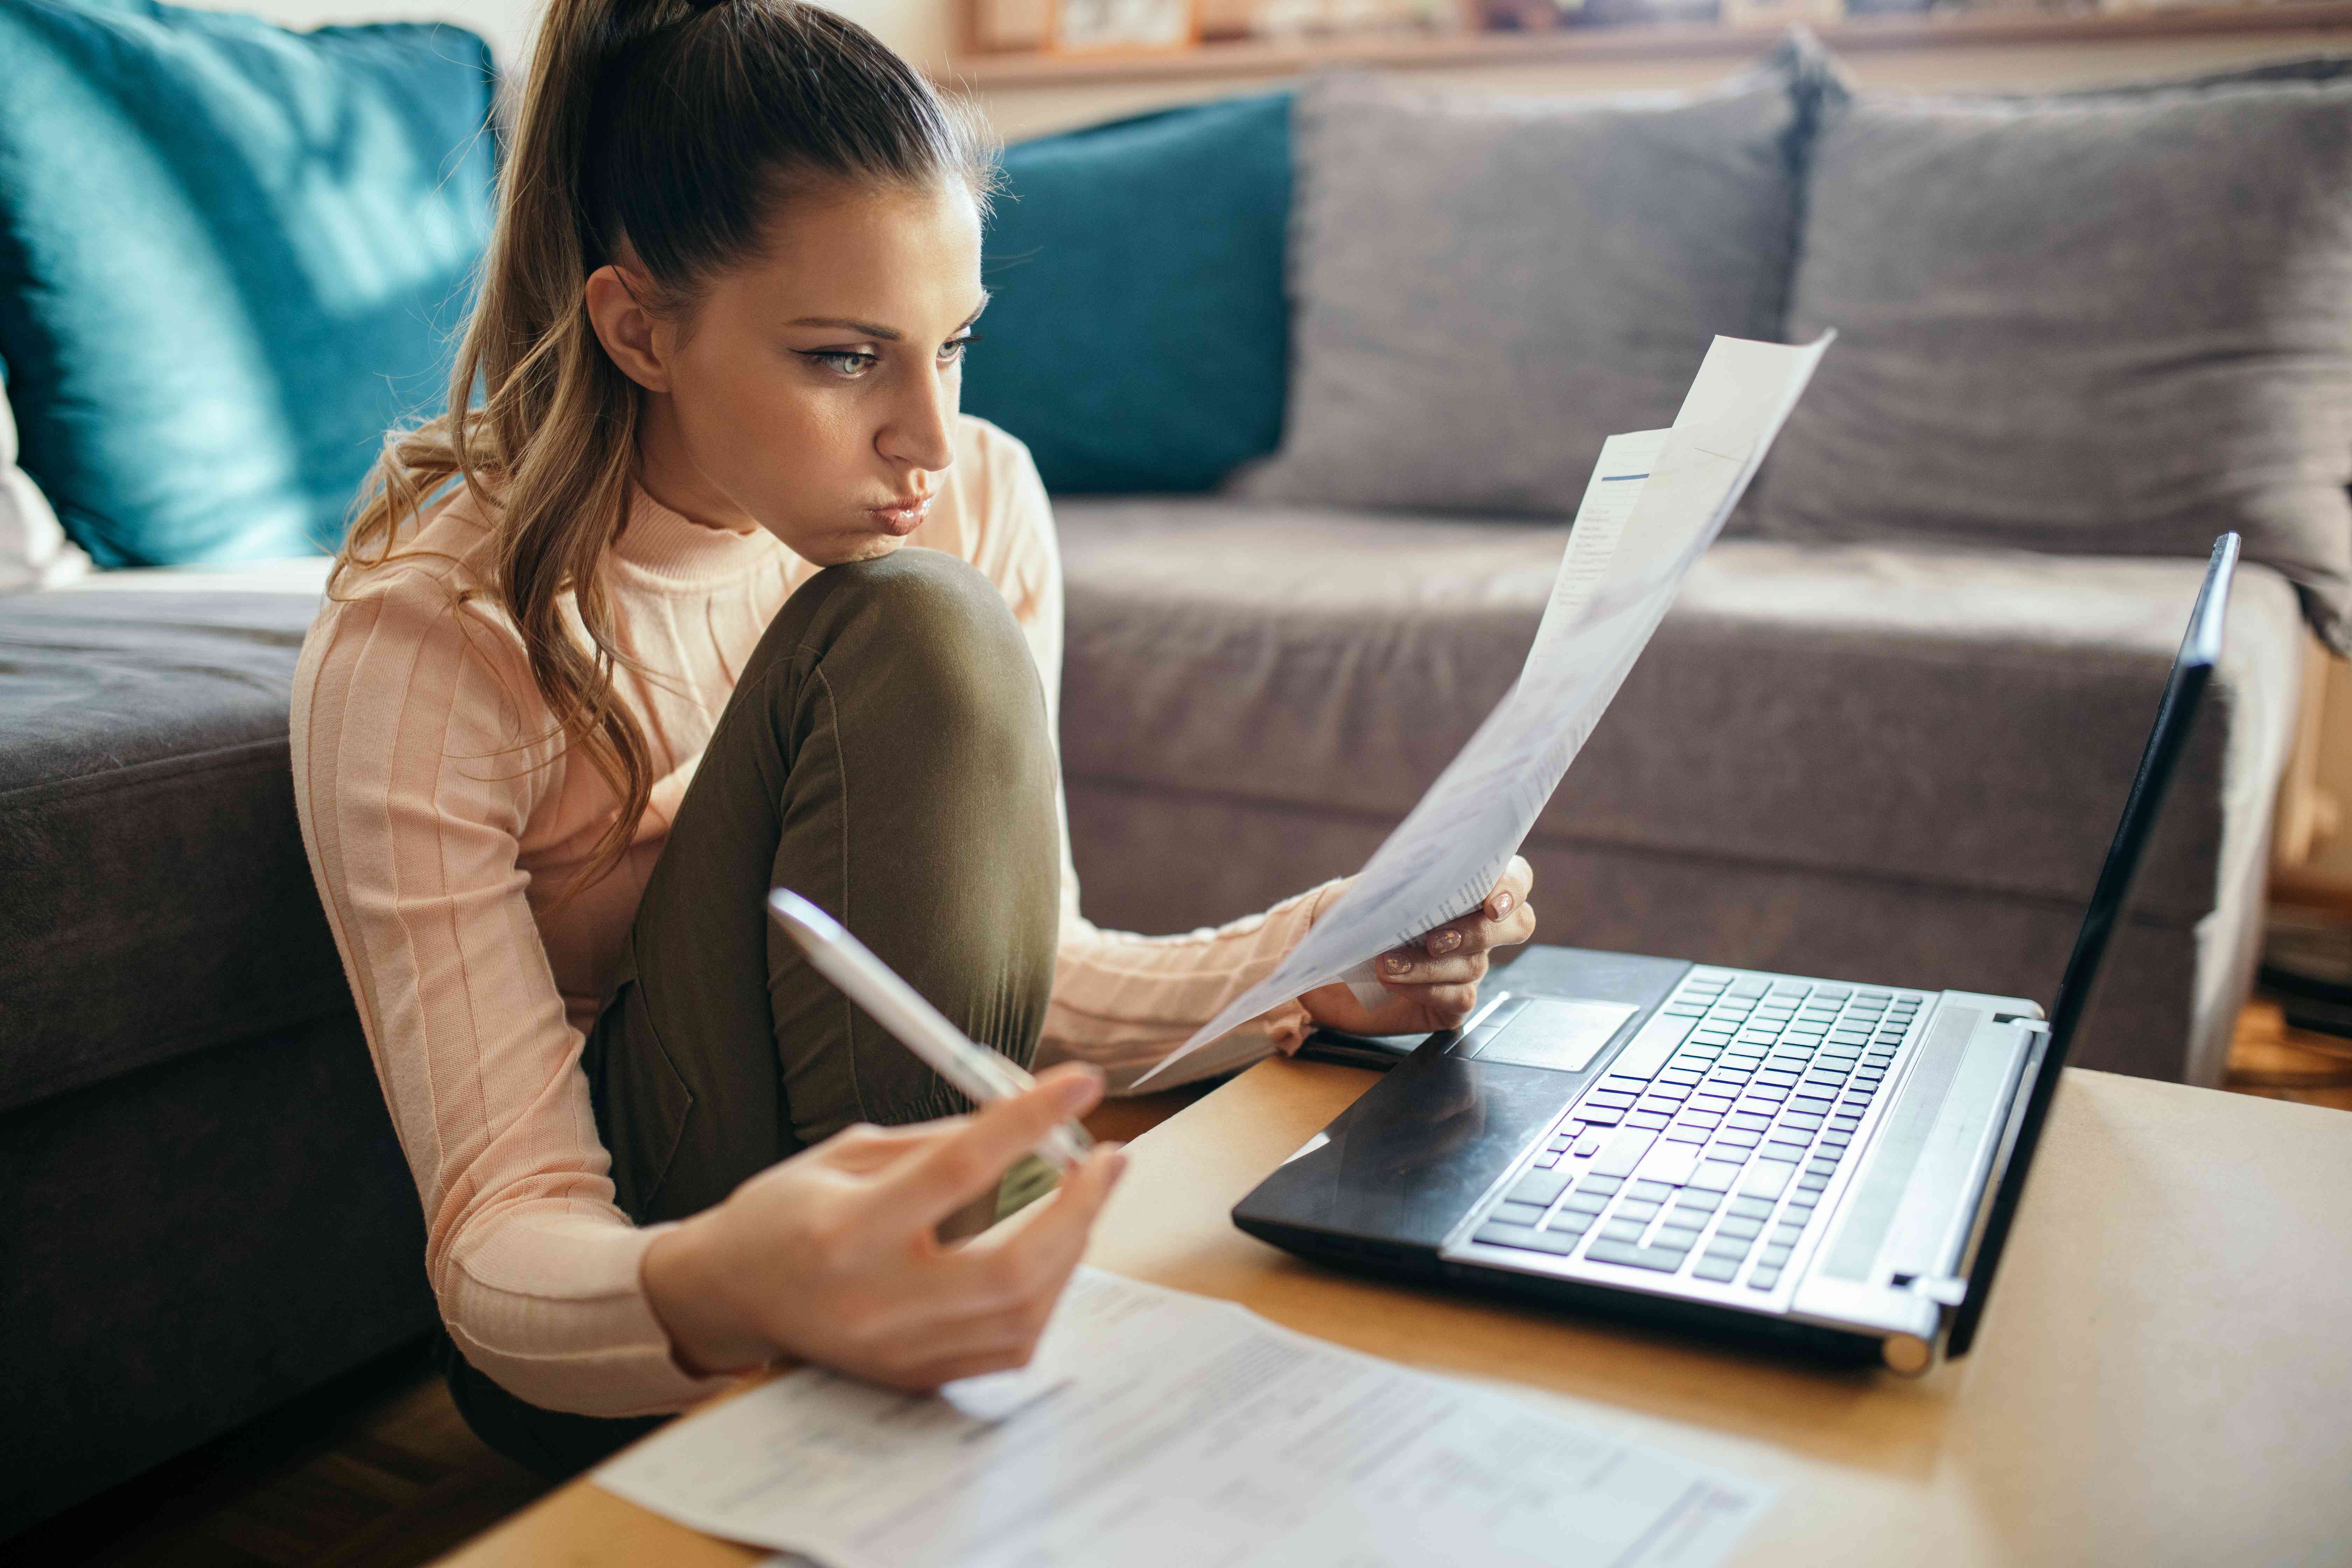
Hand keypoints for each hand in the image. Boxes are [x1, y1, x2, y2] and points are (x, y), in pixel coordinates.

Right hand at [641, 1063, 1125, 1389]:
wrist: (733, 1296)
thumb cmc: (786, 1212)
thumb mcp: (846, 1154)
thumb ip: (936, 1141)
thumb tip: (1026, 1125)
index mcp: (845, 1231)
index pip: (959, 1168)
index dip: (1028, 1119)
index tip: (1082, 1082)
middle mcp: (874, 1302)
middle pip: (1011, 1265)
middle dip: (1078, 1208)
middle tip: (1106, 1159)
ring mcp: (899, 1352)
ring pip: (1024, 1312)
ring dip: (1071, 1249)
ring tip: (1081, 1199)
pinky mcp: (916, 1377)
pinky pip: (1011, 1346)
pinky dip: (1046, 1295)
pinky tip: (1051, 1253)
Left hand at [1299, 857, 1537, 1037]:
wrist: (1323, 962)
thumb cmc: (1350, 916)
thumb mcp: (1365, 891)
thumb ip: (1393, 882)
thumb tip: (1414, 879)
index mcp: (1465, 887)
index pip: (1515, 878)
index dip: (1512, 888)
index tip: (1489, 903)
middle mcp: (1476, 927)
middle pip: (1516, 925)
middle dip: (1478, 932)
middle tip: (1435, 938)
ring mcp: (1467, 967)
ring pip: (1474, 965)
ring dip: (1429, 964)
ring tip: (1386, 962)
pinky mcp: (1450, 1004)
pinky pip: (1457, 998)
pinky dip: (1425, 990)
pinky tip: (1392, 983)